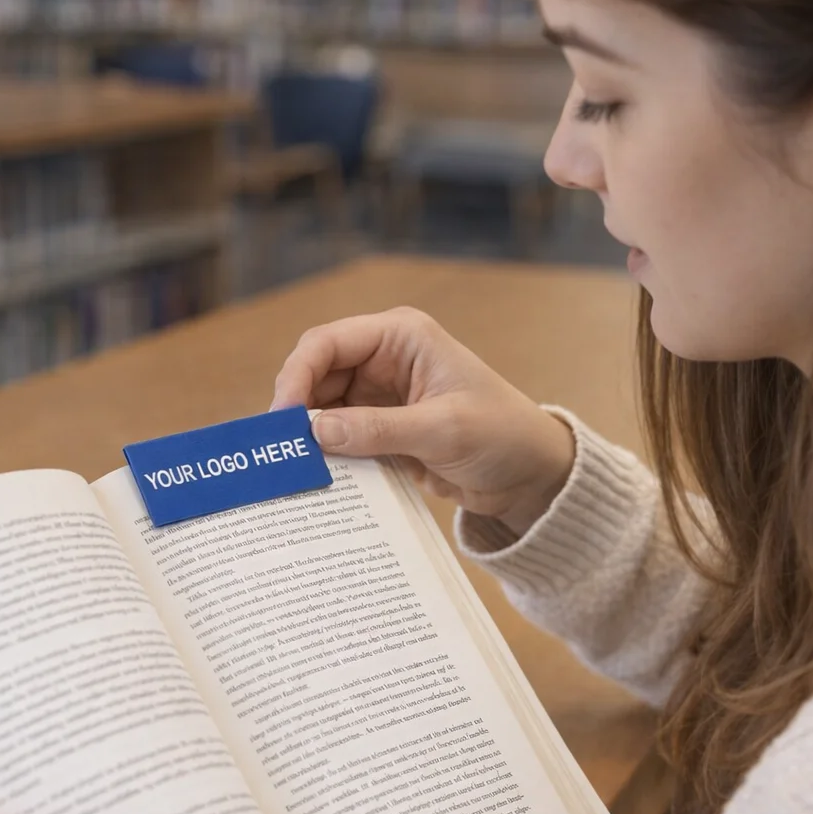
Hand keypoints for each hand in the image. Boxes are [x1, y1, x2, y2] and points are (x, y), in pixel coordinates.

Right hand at [272, 307, 575, 535]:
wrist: (532, 474)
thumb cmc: (502, 435)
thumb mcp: (442, 430)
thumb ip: (378, 429)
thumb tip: (315, 432)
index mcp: (401, 337)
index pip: (328, 342)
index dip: (298, 374)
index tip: (283, 417)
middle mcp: (385, 359)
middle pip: (317, 375)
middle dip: (297, 408)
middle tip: (280, 451)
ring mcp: (381, 396)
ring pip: (323, 409)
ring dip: (310, 435)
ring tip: (293, 468)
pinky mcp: (382, 429)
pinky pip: (341, 437)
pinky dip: (327, 454)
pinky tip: (316, 477)